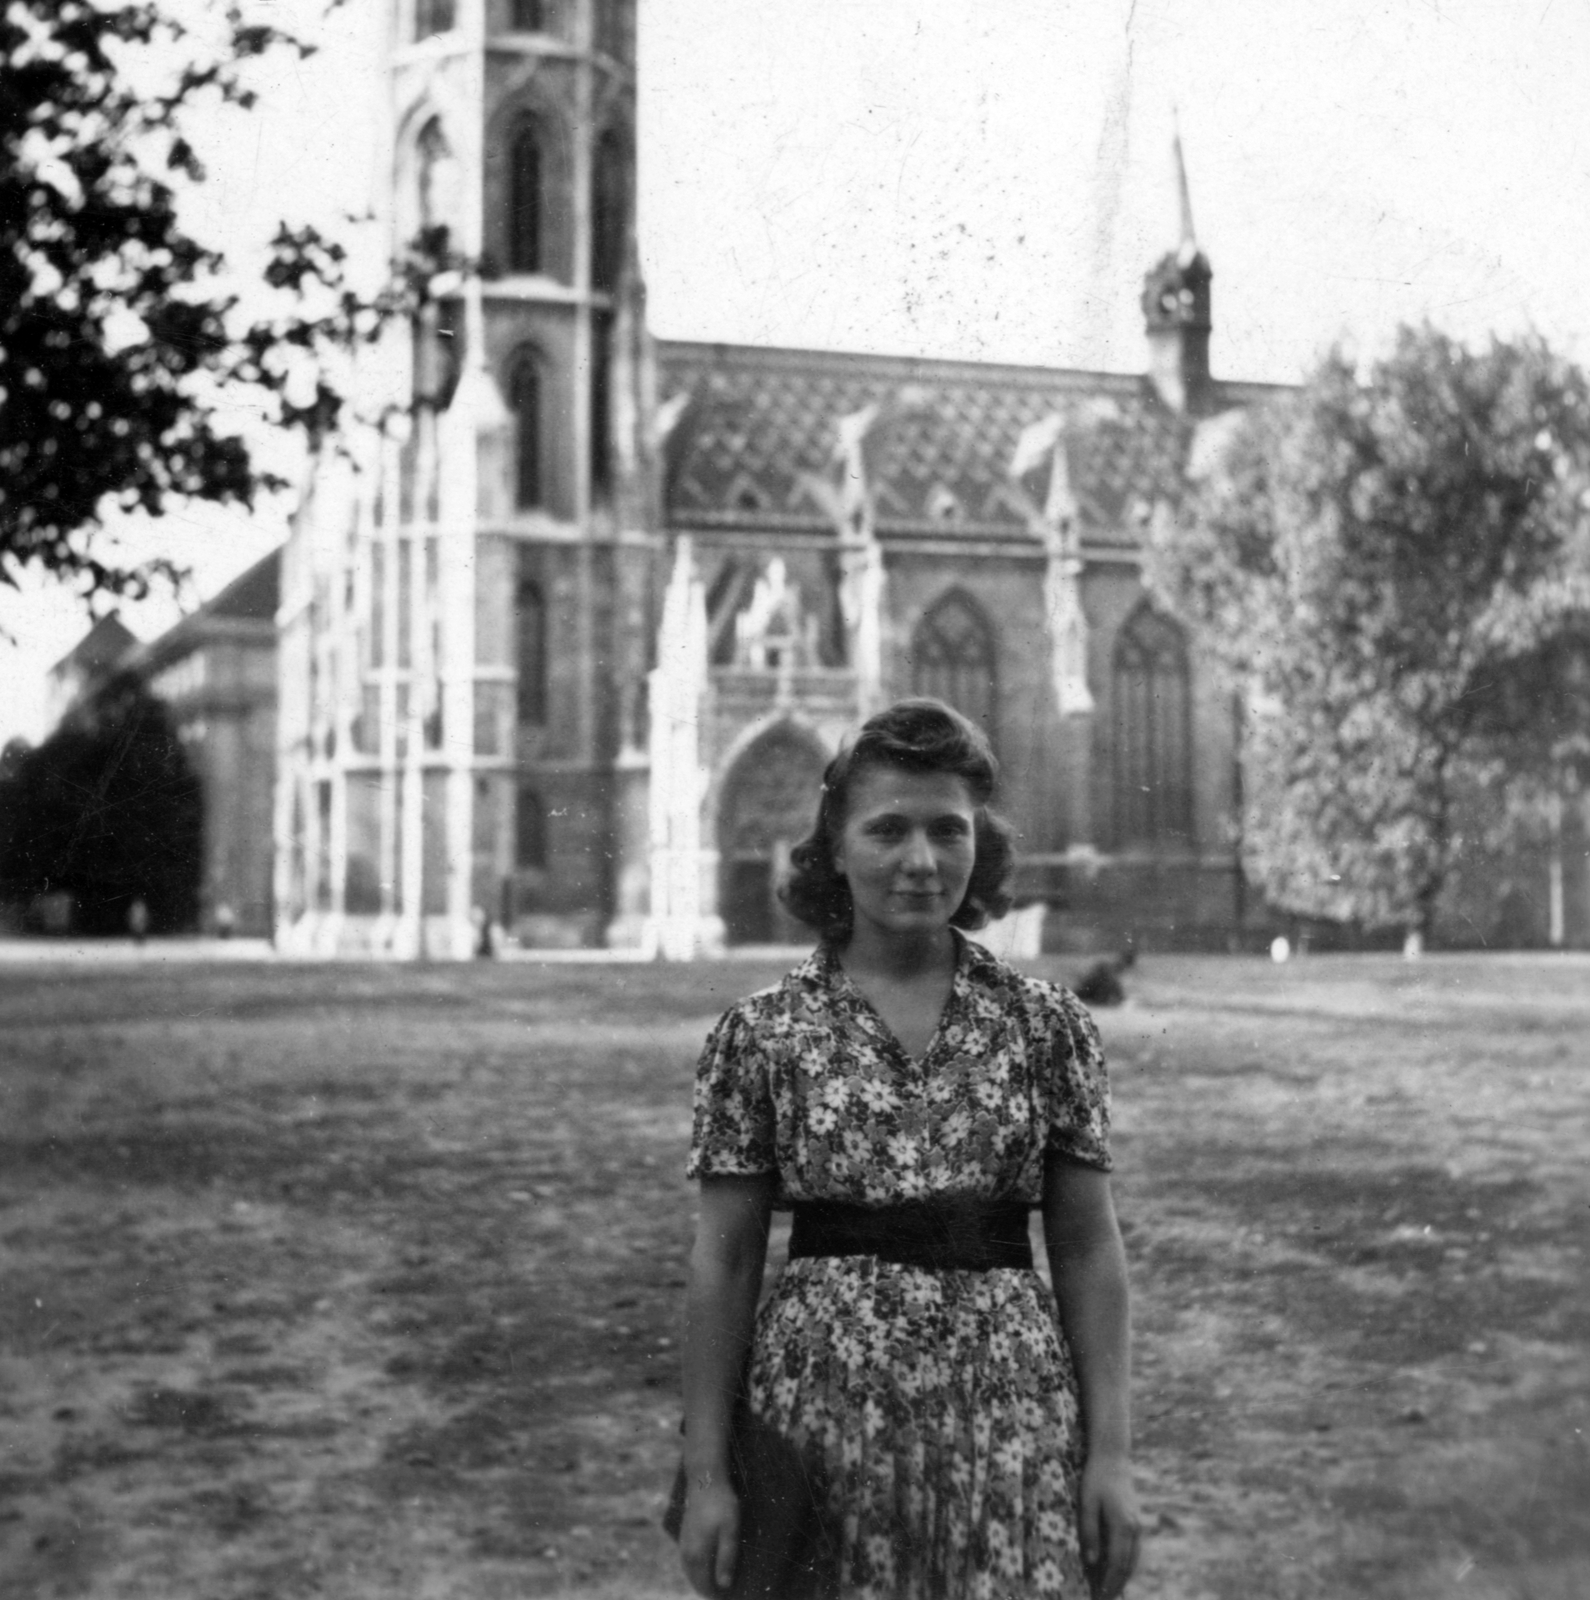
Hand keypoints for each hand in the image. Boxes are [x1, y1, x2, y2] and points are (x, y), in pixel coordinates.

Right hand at [680, 1477, 740, 1597]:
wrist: (705, 1480)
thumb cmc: (721, 1505)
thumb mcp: (730, 1531)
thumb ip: (726, 1559)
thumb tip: (724, 1586)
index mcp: (697, 1556)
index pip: (705, 1587)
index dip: (718, 1595)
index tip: (732, 1594)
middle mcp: (686, 1554)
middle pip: (697, 1582)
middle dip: (711, 1589)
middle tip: (730, 1588)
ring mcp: (683, 1545)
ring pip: (692, 1573)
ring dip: (704, 1580)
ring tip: (722, 1579)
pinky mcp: (684, 1537)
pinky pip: (690, 1562)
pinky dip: (699, 1569)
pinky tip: (710, 1565)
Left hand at [1079, 1452, 1140, 1598]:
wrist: (1113, 1457)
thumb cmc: (1095, 1479)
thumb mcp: (1086, 1503)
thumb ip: (1089, 1532)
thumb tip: (1092, 1563)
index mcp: (1122, 1525)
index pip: (1117, 1564)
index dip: (1109, 1583)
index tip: (1098, 1597)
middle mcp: (1134, 1529)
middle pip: (1127, 1566)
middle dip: (1116, 1586)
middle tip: (1103, 1599)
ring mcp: (1138, 1525)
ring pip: (1133, 1560)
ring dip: (1122, 1577)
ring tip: (1108, 1590)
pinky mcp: (1136, 1521)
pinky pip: (1133, 1550)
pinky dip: (1126, 1565)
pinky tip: (1115, 1570)